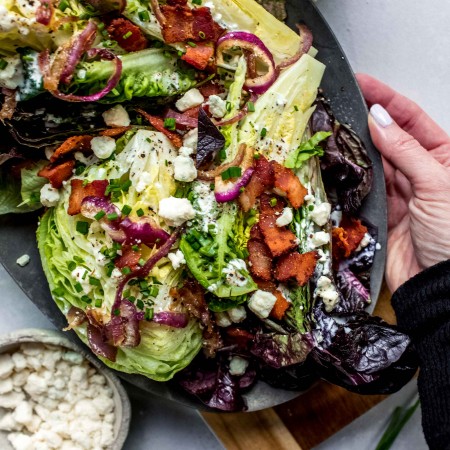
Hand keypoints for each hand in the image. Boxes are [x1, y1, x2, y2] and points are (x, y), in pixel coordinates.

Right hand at [356, 74, 449, 292]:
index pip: (412, 120)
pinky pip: (363, 189)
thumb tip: (379, 119)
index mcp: (444, 158)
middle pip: (389, 138)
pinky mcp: (381, 212)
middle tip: (339, 105)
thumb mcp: (437, 184)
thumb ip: (406, 151)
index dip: (388, 99)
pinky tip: (337, 164)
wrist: (439, 283)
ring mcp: (399, 192)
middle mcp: (420, 172)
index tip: (363, 83)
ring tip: (332, 130)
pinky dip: (351, 178)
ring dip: (355, 149)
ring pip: (373, 163)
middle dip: (366, 121)